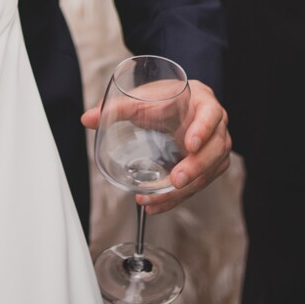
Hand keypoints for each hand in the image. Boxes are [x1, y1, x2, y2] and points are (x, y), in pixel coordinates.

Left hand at [80, 80, 232, 213]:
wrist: (179, 107)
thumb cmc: (166, 99)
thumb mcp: (145, 98)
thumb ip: (118, 107)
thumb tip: (88, 118)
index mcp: (204, 103)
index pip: (211, 114)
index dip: (204, 129)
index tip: (190, 144)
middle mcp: (216, 127)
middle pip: (216, 149)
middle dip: (196, 167)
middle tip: (176, 180)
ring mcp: (214, 149)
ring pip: (209, 172)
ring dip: (185, 190)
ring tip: (155, 200)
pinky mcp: (208, 168)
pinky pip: (197, 186)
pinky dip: (177, 198)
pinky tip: (156, 205)